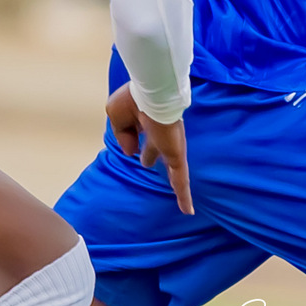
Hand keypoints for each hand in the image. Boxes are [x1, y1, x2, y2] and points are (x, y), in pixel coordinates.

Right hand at [105, 84, 193, 212]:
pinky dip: (184, 196)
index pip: (142, 134)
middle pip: (158, 150)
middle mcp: (161, 135)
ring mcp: (171, 147)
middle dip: (150, 156)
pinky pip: (181, 179)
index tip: (131, 148)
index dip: (134, 141)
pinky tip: (188, 211)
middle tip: (147, 163)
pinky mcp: (177, 155)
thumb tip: (130, 153)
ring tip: (184, 203)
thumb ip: (122, 135)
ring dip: (175, 184)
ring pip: (175, 170)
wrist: (152, 94)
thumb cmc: (134, 100)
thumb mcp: (117, 116)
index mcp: (147, 122)